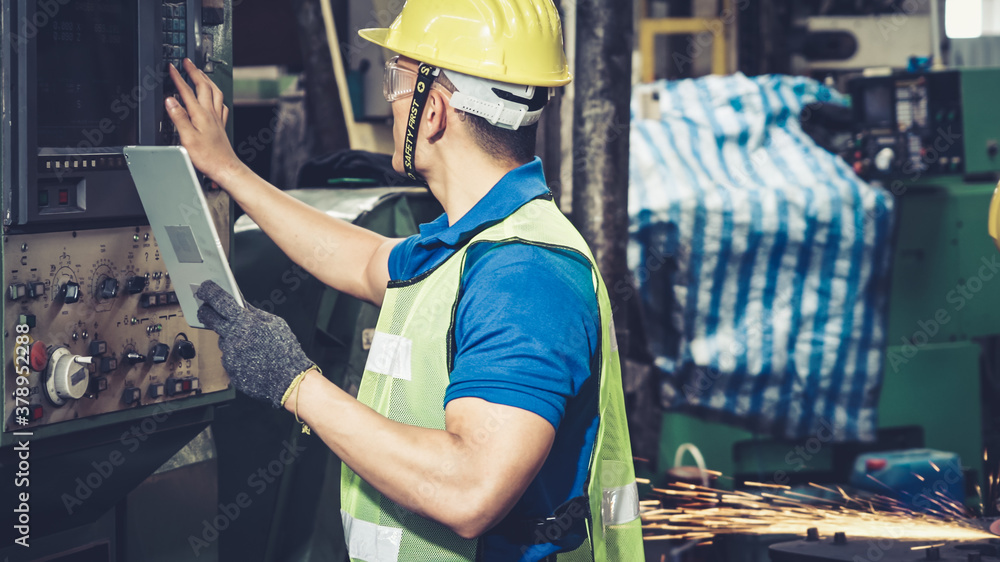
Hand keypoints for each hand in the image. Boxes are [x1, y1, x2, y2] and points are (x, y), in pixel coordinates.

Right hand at [165, 59, 245, 186]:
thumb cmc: (207, 157)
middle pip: (204, 86)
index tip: (172, 67)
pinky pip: (221, 104)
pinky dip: (216, 95)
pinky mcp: (221, 125)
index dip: (178, 77)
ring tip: (200, 72)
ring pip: (215, 92)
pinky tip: (215, 96)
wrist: (225, 168)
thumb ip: (179, 117)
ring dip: (207, 80)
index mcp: (200, 114)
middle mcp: (211, 113)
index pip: (186, 91)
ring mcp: (218, 118)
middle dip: (194, 71)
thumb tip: (170, 100)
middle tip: (188, 62)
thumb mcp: (187, 138)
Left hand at [196, 280, 314, 407]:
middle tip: (207, 310)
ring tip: (252, 346)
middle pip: (209, 319)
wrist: (289, 381)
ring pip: (224, 340)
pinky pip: (229, 357)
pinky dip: (238, 356)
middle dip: (206, 312)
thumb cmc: (286, 352)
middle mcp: (233, 337)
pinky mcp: (229, 369)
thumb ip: (255, 313)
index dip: (210, 292)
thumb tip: (242, 304)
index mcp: (245, 322)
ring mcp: (229, 354)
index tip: (204, 288)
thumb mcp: (276, 324)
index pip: (220, 301)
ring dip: (232, 339)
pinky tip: (252, 359)